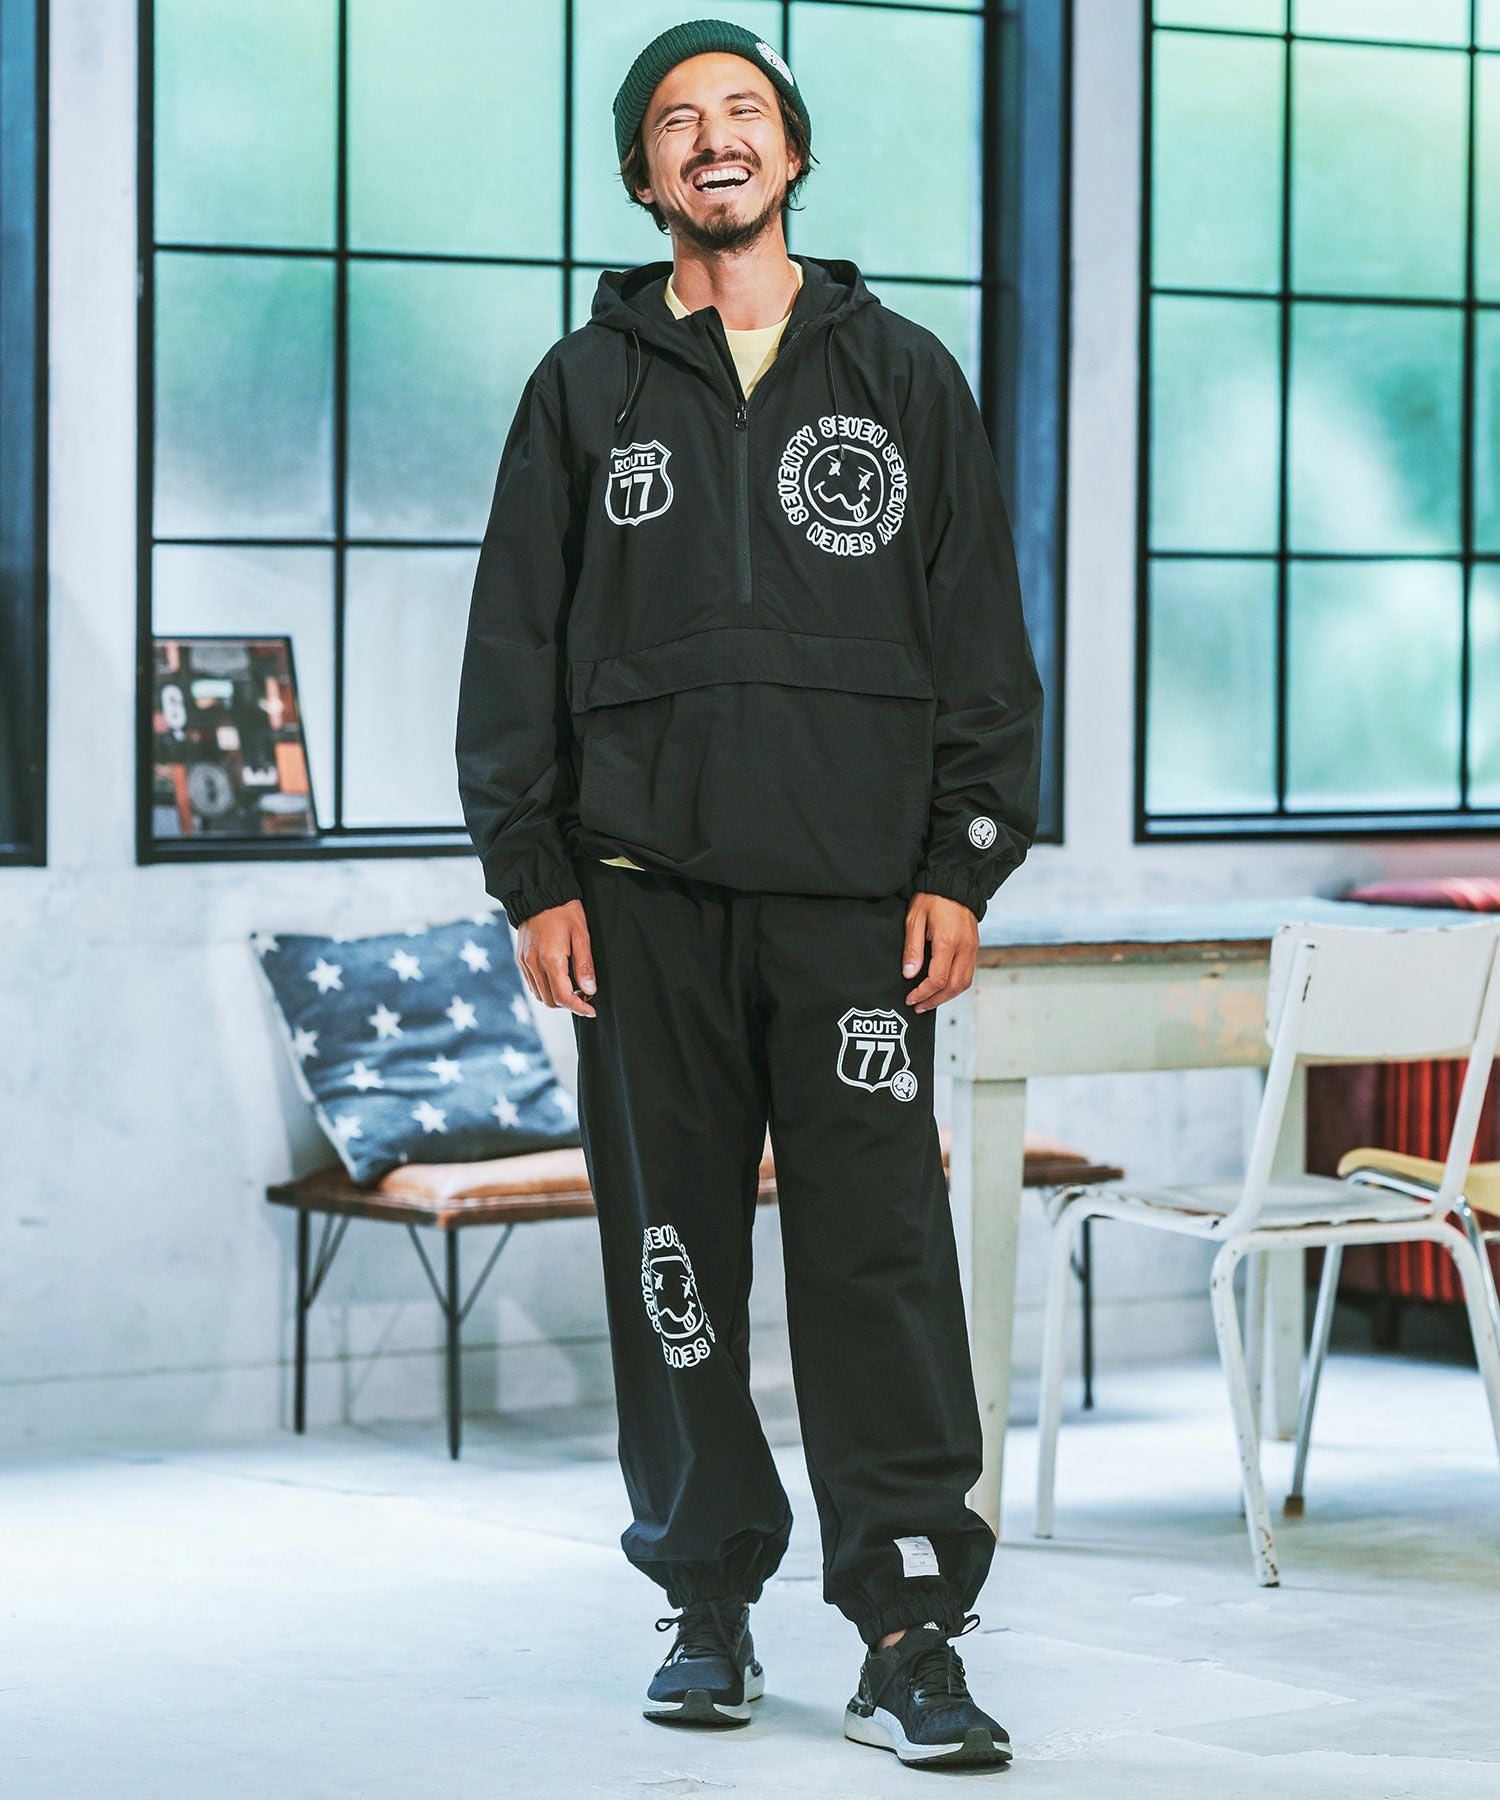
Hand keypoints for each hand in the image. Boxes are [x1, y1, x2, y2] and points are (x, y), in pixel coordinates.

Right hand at [516, 898, 596, 1018]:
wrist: (540, 893)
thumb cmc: (564, 910)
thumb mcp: (582, 935)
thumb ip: (584, 965)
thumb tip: (589, 990)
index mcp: (550, 958)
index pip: (563, 996)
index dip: (579, 1008)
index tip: (591, 1010)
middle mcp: (533, 963)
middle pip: (550, 1000)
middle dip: (568, 1004)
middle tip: (585, 996)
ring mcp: (524, 962)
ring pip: (540, 995)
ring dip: (556, 997)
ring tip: (573, 988)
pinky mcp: (520, 958)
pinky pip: (532, 984)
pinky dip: (545, 989)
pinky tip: (558, 979)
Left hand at [902, 892, 977, 1012]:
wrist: (954, 882)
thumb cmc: (932, 897)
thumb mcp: (914, 919)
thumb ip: (912, 948)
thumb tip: (909, 974)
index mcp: (948, 941)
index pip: (938, 979)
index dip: (923, 993)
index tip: (910, 998)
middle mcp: (964, 948)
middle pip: (954, 986)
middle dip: (935, 1000)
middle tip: (918, 1007)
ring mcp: (972, 948)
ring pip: (964, 983)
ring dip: (947, 996)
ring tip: (929, 1001)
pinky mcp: (974, 947)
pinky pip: (968, 973)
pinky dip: (955, 986)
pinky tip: (942, 988)